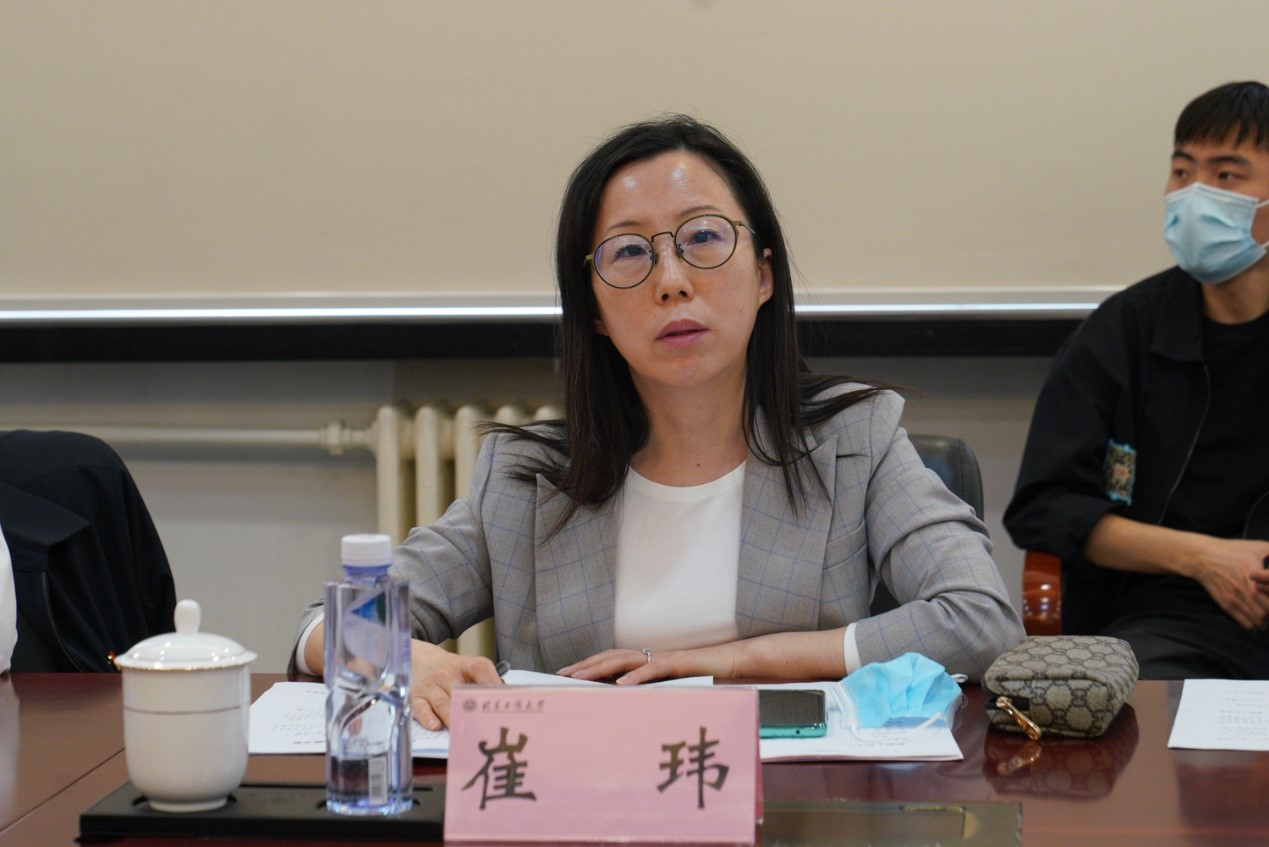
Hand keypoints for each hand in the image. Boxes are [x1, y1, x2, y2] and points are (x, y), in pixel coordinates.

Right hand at [408, 640, 502, 729]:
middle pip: (460, 691)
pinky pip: (421, 709)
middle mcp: (445, 674)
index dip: (492, 682)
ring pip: (443, 703)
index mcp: (463, 665)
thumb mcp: (466, 668)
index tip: (501, 698)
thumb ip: (483, 682)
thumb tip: (503, 701)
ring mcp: (429, 686)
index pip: (480, 668)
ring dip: (454, 718)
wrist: (419, 659)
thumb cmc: (450, 670)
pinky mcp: (416, 697)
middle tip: (485, 726)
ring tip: (464, 732)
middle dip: (473, 709)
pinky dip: (428, 719)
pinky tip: (436, 726)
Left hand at [558, 643, 739, 685]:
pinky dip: (636, 675)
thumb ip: (648, 695)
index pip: (610, 662)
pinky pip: (654, 668)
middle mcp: (650, 657)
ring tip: (581, 677)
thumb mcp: (668, 691)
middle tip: (563, 675)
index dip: (587, 666)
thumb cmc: (701, 681)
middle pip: (611, 658)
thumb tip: (623, 708)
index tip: (565, 675)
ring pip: (625, 659)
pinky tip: (621, 684)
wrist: (731, 665)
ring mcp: (663, 657)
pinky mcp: (679, 662)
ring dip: (601, 668)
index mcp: (645, 663)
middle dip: (585, 666)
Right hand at [1191, 539, 1268, 629]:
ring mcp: (1236, 599)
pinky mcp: (1227, 605)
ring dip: (1267, 619)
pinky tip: (1257, 616)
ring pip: (1260, 621)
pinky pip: (1246, 624)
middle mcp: (1246, 590)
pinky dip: (1255, 624)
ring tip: (1267, 612)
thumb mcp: (1258, 546)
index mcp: (1255, 575)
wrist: (1204, 558)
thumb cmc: (1232, 551)